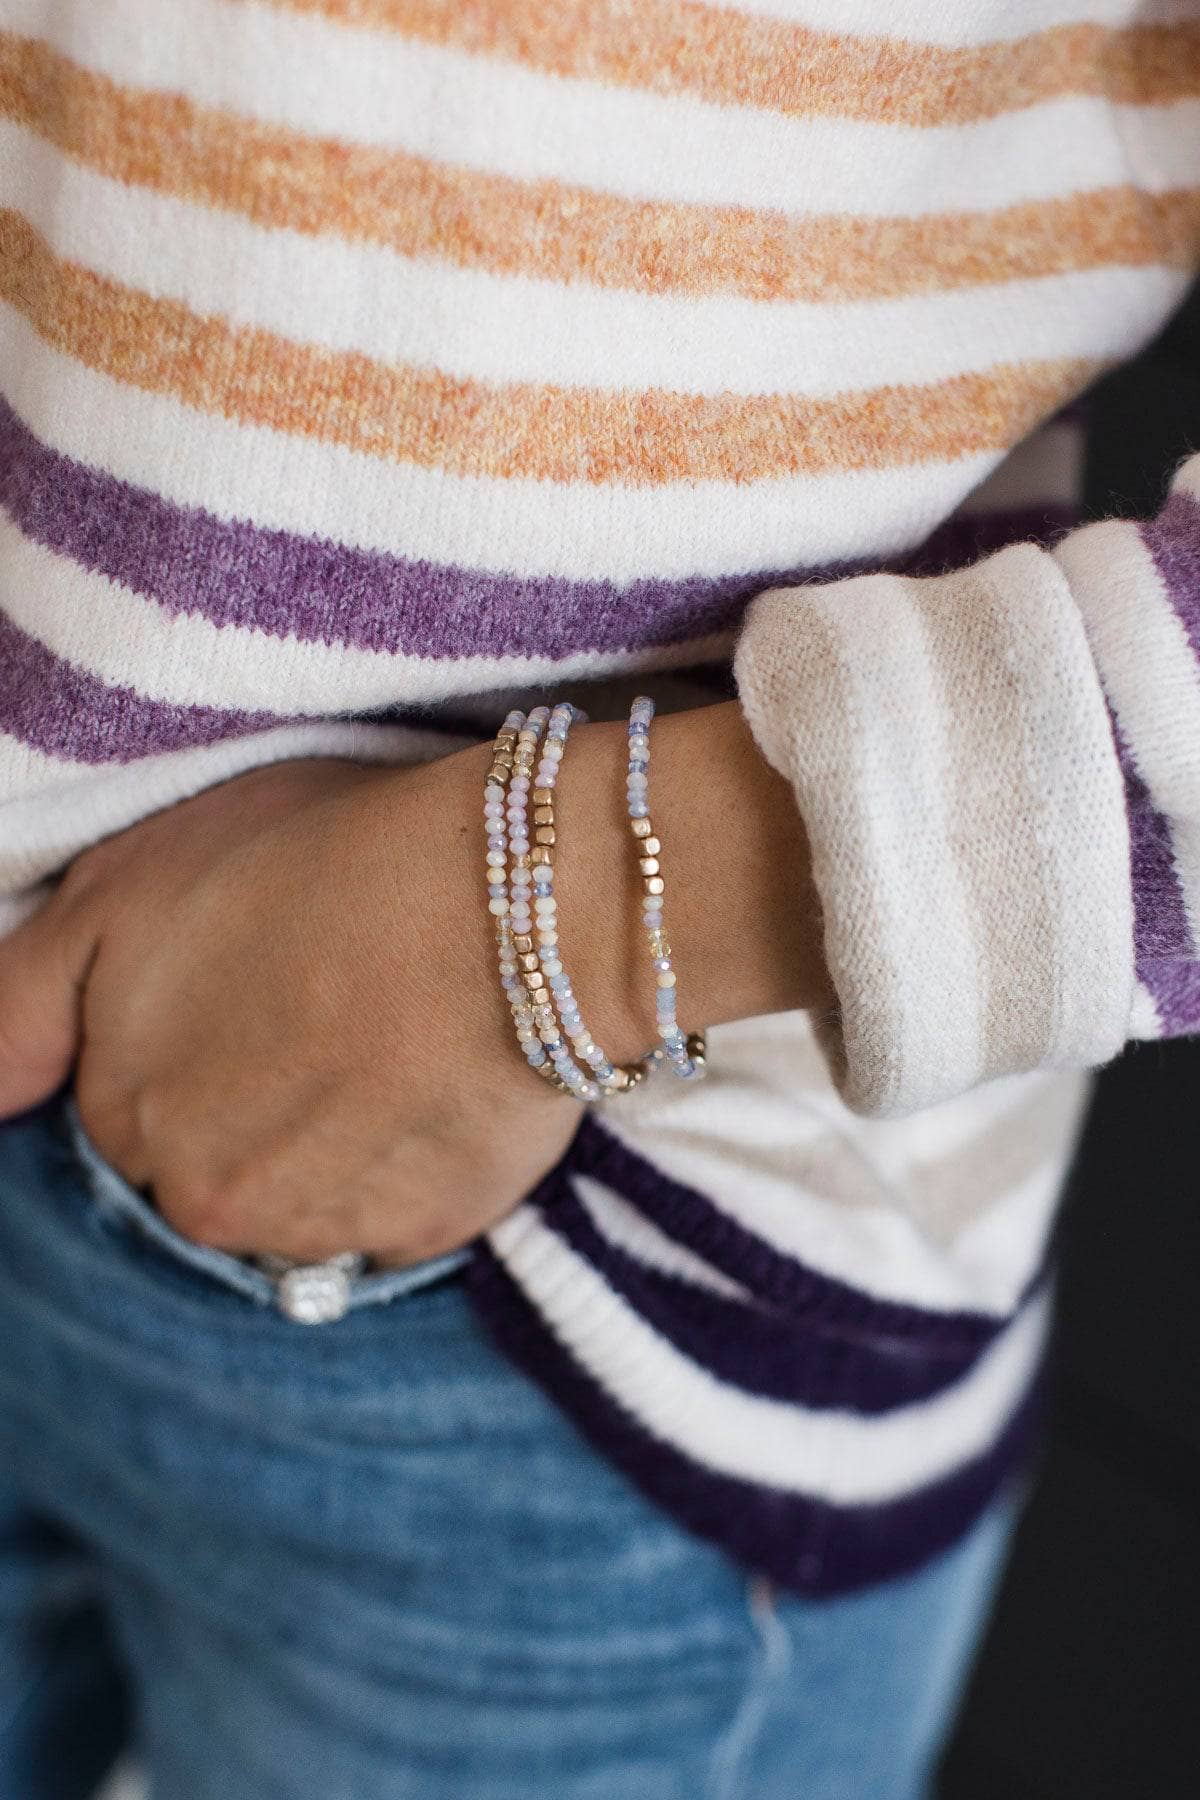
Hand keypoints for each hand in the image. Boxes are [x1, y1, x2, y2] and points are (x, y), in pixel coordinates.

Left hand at [0, 753, 581, 1264]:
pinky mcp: (420, 1234)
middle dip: (253, 1106)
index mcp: (124, 1112)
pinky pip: (398, 1213)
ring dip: (334, 1142)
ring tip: (391, 1037)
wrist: (494, 904)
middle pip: (212, 1169)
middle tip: (326, 1007)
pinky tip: (438, 1077)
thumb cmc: (313, 861)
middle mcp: (201, 1195)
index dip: (190, 1042)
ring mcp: (316, 1226)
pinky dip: (413, 1161)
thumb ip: (19, 1008)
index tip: (250, 988)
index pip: (130, 1114)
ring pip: (303, 1202)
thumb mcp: (120, 892)